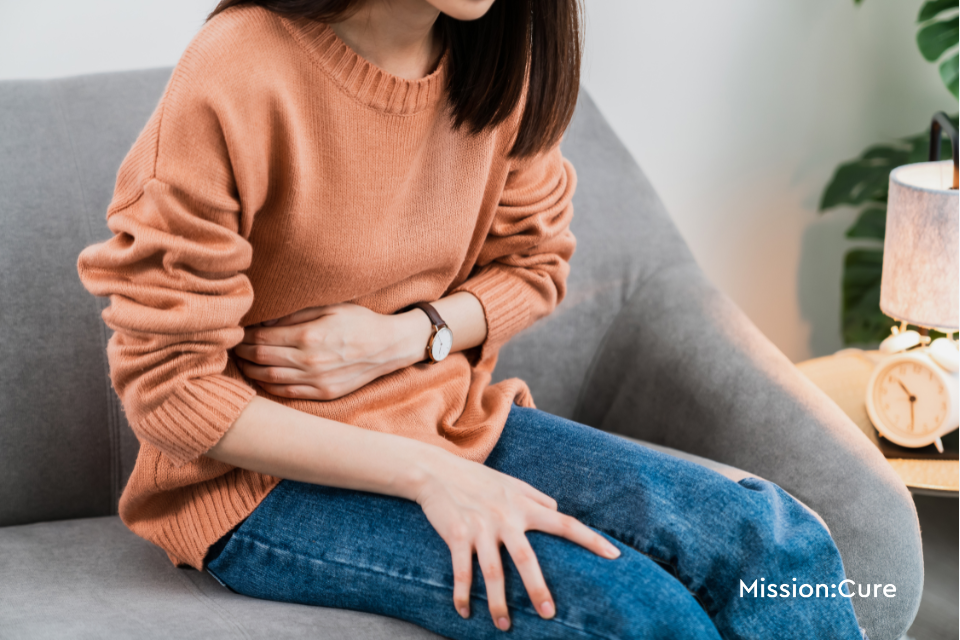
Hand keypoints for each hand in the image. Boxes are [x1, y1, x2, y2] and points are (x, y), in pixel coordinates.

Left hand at [235, 303, 429, 399]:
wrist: (389, 347)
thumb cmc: (360, 321)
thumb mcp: (330, 306)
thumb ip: (295, 313)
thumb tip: (264, 321)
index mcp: (309, 336)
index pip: (262, 339)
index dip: (244, 337)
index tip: (236, 332)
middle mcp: (310, 361)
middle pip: (261, 360)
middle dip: (242, 354)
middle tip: (232, 347)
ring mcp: (317, 380)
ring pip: (270, 379)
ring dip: (251, 372)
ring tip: (243, 363)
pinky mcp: (324, 393)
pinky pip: (288, 393)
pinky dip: (270, 387)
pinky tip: (263, 378)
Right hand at [412, 450, 620, 630]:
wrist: (437, 471)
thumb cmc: (478, 479)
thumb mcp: (511, 482)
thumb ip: (536, 496)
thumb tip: (557, 508)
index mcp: (524, 506)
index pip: (565, 523)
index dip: (590, 539)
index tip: (614, 555)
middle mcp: (505, 518)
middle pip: (526, 559)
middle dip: (538, 589)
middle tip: (549, 615)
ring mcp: (480, 528)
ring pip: (493, 572)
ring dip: (498, 602)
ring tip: (504, 626)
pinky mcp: (456, 535)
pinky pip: (461, 571)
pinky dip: (462, 594)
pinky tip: (464, 612)